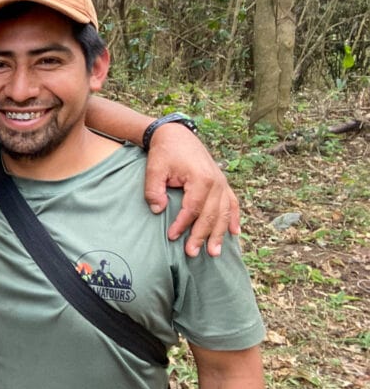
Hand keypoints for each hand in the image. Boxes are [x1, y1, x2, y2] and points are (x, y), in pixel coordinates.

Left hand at [144, 123, 240, 256]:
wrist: (176, 135)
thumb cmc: (165, 152)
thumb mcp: (154, 169)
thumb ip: (154, 190)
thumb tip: (158, 210)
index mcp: (201, 178)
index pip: (193, 208)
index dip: (183, 224)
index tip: (172, 237)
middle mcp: (216, 182)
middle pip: (211, 214)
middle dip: (202, 236)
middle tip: (192, 253)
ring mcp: (222, 183)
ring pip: (224, 212)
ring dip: (219, 233)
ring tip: (214, 252)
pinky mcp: (222, 183)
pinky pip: (232, 203)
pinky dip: (234, 218)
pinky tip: (234, 233)